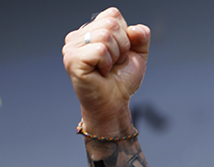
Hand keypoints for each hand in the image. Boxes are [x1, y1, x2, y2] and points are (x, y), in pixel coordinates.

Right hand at [62, 7, 149, 136]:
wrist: (115, 103)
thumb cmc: (121, 80)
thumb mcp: (138, 54)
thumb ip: (141, 36)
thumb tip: (134, 29)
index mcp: (91, 30)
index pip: (113, 15)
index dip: (125, 36)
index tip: (120, 54)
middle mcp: (78, 36)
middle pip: (110, 23)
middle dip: (122, 46)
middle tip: (114, 63)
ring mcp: (72, 47)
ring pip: (105, 35)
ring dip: (114, 56)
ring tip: (107, 68)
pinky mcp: (72, 60)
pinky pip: (100, 50)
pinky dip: (107, 63)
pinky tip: (101, 73)